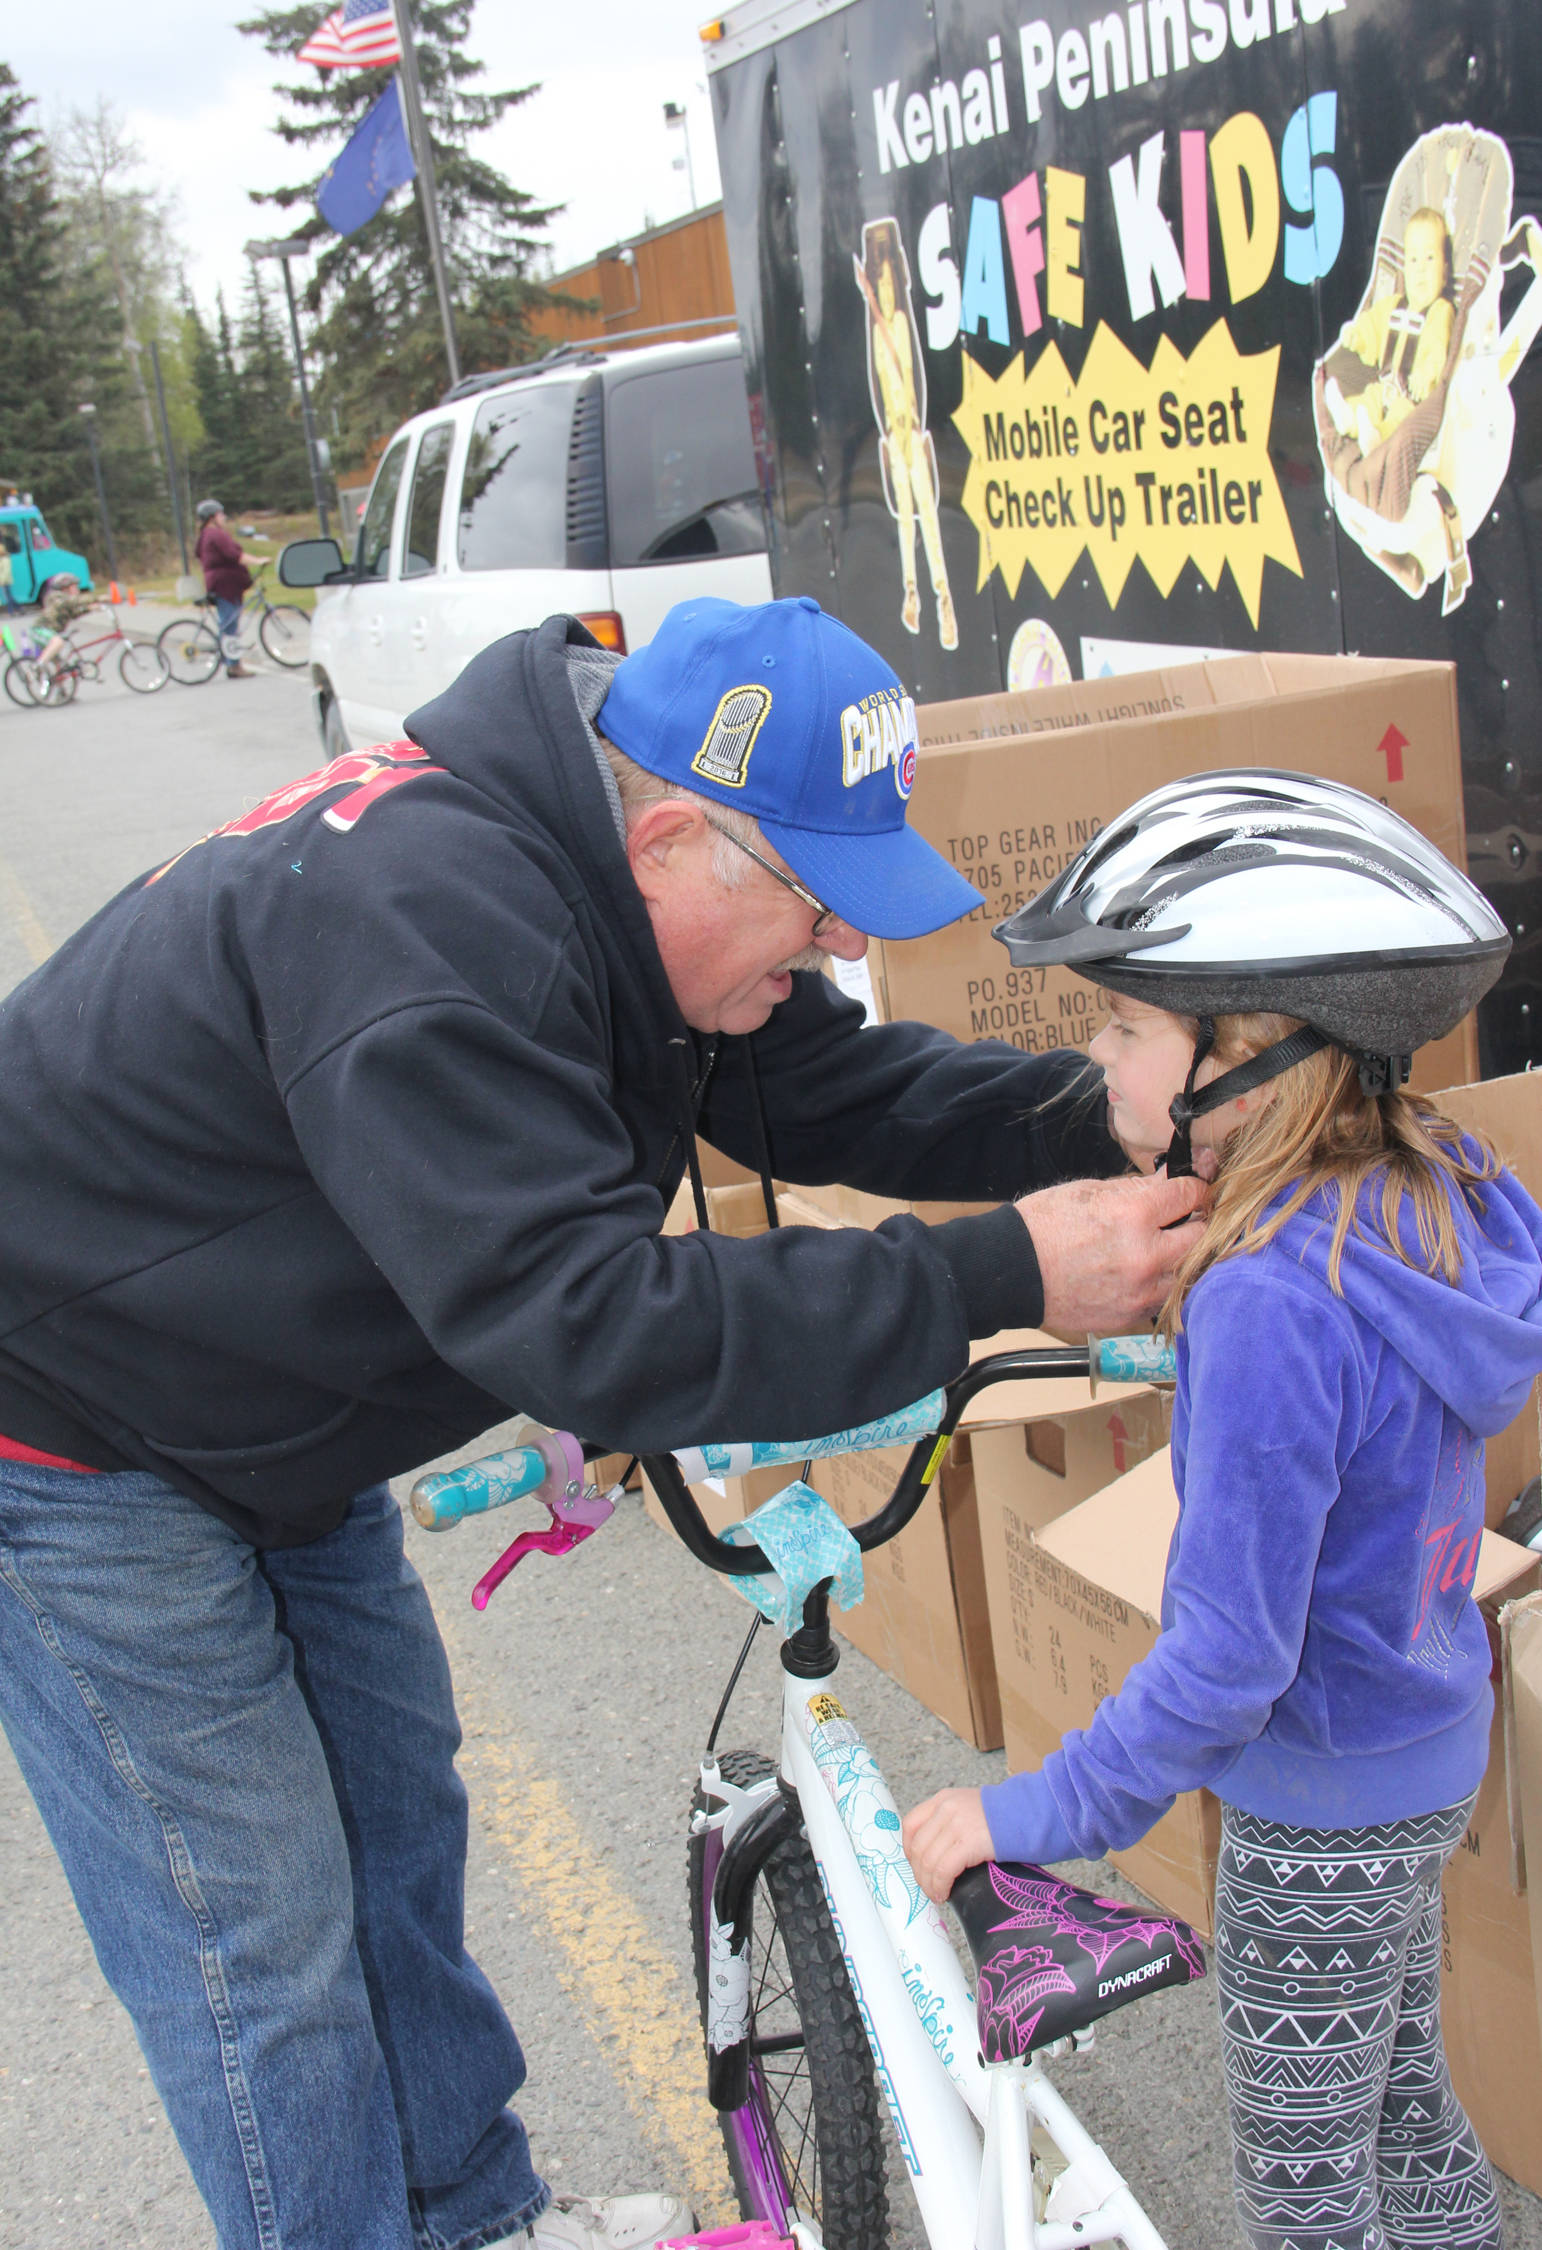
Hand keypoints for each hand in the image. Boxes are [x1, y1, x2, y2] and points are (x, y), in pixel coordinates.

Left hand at [903, 1787, 994, 1902]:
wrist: (1028, 1813)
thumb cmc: (1003, 1816)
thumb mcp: (968, 1806)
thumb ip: (948, 1820)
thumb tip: (933, 1852)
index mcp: (943, 1799)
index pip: (910, 1824)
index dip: (908, 1850)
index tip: (916, 1866)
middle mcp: (946, 1809)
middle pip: (917, 1847)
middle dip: (919, 1873)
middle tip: (927, 1887)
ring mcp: (957, 1825)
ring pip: (928, 1862)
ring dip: (928, 1884)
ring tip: (937, 1895)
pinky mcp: (969, 1843)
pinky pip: (944, 1870)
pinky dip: (940, 1886)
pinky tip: (945, 1893)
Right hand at [1015, 1170, 1209, 1332]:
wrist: (1012, 1272)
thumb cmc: (1045, 1225)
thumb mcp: (1091, 1191)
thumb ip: (1139, 1187)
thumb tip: (1174, 1177)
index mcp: (1133, 1215)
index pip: (1190, 1195)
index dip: (1193, 1187)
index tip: (1190, 1189)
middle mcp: (1144, 1256)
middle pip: (1202, 1236)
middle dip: (1195, 1222)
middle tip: (1182, 1218)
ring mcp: (1140, 1291)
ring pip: (1190, 1272)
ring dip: (1183, 1257)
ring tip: (1163, 1247)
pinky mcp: (1131, 1315)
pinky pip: (1165, 1298)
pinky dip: (1161, 1283)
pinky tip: (1143, 1272)